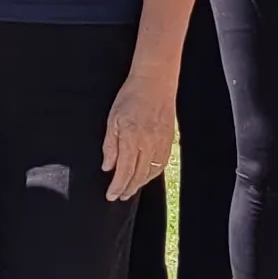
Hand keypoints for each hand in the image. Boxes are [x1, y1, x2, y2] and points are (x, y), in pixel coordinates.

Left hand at [100, 71, 173, 202]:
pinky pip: (162, 164)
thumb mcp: (112, 119)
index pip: (124, 172)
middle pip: (138, 176)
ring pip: (151, 173)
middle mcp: (149, 144)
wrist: (155, 82)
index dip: (117, 187)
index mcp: (132, 139)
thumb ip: (110, 145)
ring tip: (130, 188)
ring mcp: (161, 143)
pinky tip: (146, 176)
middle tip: (119, 196)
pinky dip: (153, 174)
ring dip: (140, 184)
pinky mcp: (169, 140)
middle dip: (127, 189)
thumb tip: (108, 166)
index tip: (111, 195)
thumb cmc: (131, 96)